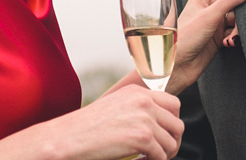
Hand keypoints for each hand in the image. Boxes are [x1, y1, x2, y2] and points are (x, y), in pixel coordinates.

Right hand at [56, 85, 182, 159]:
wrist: (68, 138)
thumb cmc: (86, 127)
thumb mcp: (115, 108)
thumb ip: (136, 110)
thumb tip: (156, 124)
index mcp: (137, 92)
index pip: (173, 104)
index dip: (172, 122)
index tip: (165, 135)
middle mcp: (144, 101)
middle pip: (177, 123)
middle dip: (173, 141)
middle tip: (162, 152)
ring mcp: (145, 119)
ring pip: (172, 142)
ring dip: (165, 155)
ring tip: (151, 159)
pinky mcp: (142, 138)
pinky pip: (162, 155)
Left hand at [166, 0, 245, 93]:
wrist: (178, 66)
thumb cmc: (185, 37)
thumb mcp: (210, 16)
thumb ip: (230, 0)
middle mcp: (210, 7)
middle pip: (236, 1)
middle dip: (242, 12)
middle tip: (242, 21)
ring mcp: (215, 22)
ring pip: (237, 19)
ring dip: (239, 28)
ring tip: (232, 37)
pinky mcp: (219, 36)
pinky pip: (234, 32)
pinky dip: (234, 38)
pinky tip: (228, 43)